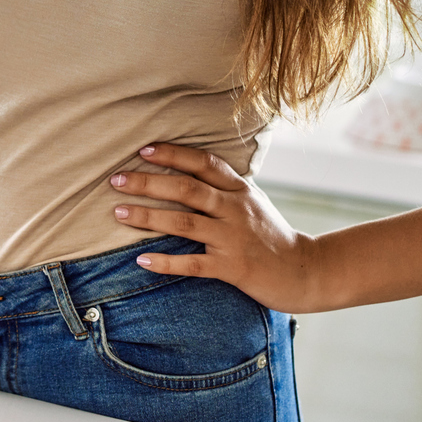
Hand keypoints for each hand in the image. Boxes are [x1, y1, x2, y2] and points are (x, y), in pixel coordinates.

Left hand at [109, 143, 325, 313]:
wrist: (305, 270)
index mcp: (239, 190)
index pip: (203, 163)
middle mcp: (235, 209)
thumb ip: (222, 186)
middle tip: (116, 180)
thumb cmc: (270, 234)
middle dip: (148, 182)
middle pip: (187, 189)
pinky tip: (141, 259)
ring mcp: (234, 238)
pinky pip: (194, 263)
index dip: (172, 154)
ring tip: (119, 213)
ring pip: (185, 223)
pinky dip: (166, 261)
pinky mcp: (233, 267)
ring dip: (149, 217)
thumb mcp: (251, 201)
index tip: (142, 150)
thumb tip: (182, 169)